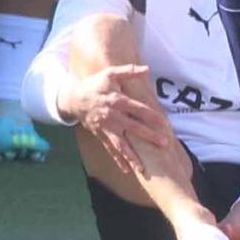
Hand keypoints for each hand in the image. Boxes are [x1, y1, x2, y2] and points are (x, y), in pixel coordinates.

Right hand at [60, 64, 175, 170]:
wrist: (74, 98)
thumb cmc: (95, 84)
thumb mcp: (110, 73)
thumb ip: (129, 71)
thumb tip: (148, 69)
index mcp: (117, 101)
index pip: (139, 110)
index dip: (152, 116)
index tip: (165, 123)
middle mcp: (113, 117)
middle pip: (134, 128)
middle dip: (149, 137)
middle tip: (164, 144)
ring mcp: (106, 128)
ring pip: (121, 144)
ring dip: (132, 156)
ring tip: (143, 168)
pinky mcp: (101, 135)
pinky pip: (111, 149)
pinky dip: (119, 160)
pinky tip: (128, 170)